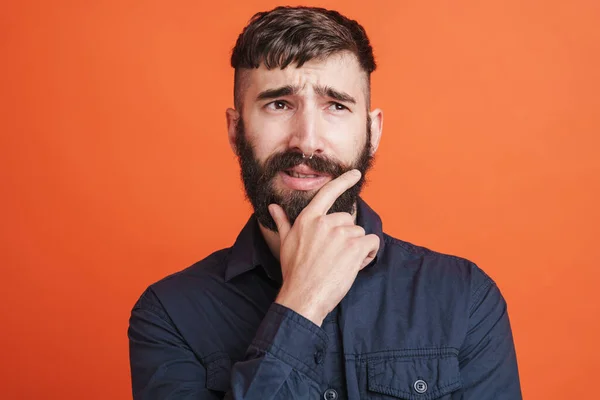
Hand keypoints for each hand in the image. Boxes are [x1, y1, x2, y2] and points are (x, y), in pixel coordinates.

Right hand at [269, 169, 379, 325]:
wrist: (303, 296)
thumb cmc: (294, 271)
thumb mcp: (285, 243)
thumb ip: (283, 222)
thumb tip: (273, 207)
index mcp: (308, 219)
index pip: (327, 193)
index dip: (343, 181)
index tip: (355, 173)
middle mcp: (325, 222)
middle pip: (347, 220)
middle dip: (346, 237)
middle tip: (335, 256)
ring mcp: (341, 233)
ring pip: (359, 233)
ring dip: (357, 248)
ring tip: (341, 264)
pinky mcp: (355, 246)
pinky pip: (372, 243)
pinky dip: (369, 254)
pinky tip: (356, 265)